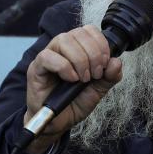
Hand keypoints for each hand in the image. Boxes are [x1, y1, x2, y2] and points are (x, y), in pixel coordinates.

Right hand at [24, 25, 121, 153]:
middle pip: (77, 33)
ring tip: (83, 78)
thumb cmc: (74, 103)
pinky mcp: (36, 68)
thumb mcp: (98, 90)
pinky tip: (71, 79)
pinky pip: (48, 56)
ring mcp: (48, 56)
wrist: (58, 123)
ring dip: (79, 60)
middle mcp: (61, 48)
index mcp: (77, 48)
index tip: (105, 63)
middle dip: (93, 54)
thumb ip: (110, 76)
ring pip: (63, 40)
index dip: (100, 43)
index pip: (89, 30)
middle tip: (95, 74)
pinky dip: (64, 67)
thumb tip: (116, 61)